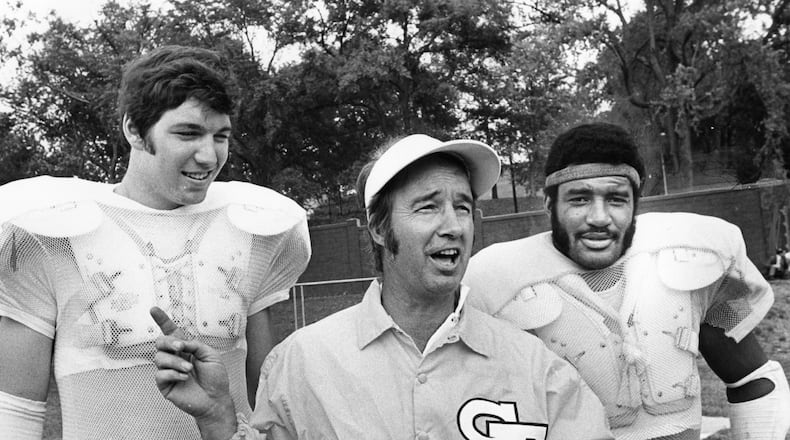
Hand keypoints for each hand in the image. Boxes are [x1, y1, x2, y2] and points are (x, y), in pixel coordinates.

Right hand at [151, 307, 236, 436]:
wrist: (216, 399)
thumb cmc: (215, 377)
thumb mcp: (210, 355)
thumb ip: (195, 345)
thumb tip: (180, 342)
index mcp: (185, 348)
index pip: (171, 332)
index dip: (162, 320)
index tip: (153, 309)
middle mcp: (174, 357)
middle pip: (160, 342)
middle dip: (168, 342)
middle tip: (180, 347)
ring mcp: (168, 371)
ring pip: (159, 358)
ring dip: (176, 362)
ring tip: (189, 369)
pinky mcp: (164, 385)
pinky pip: (160, 375)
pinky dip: (173, 374)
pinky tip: (184, 378)